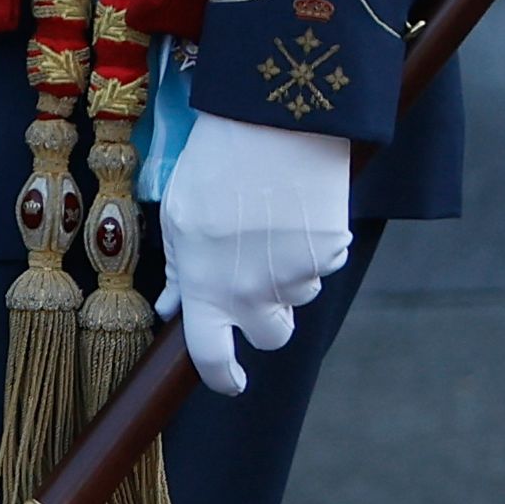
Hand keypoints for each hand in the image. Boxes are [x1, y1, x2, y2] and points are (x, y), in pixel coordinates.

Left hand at [154, 115, 357, 395]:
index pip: (212, 357)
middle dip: (270, 319)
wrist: (272, 122)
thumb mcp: (180, 217)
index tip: (230, 380)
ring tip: (276, 222)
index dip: (221, 376)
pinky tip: (299, 208)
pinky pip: (325, 263)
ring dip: (291, 275)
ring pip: (300, 295)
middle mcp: (254, 293)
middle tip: (261, 283)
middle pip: (272, 335)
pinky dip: (315, 246)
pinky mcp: (331, 252)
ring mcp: (297, 276)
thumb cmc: (216, 166)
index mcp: (209, 288)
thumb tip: (174, 307)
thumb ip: (181, 270)